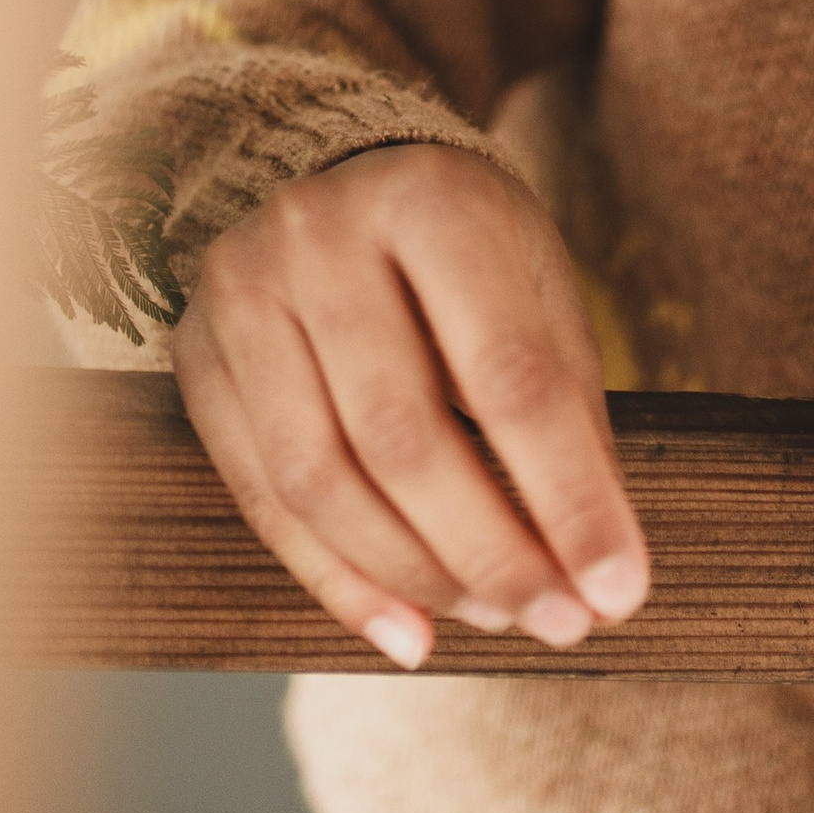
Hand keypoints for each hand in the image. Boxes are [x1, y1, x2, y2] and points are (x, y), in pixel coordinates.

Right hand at [175, 143, 649, 669]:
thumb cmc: (467, 252)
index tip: (617, 591)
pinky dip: (337, 581)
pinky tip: (405, 628)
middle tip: (557, 620)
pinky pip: (260, 496)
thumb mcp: (539, 293)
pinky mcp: (195, 353)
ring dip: (413, 574)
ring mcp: (241, 289)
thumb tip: (598, 575)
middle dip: (488, 551)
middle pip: (401, 435)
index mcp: (428, 201)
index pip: (507, 376)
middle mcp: (316, 233)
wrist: (350, 184)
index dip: (567, 497)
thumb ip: (566, 419)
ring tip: (491, 616)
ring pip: (318, 478)